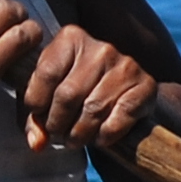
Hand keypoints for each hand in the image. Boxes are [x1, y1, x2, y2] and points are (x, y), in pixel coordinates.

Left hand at [15, 20, 155, 153]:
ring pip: (92, 111)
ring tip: (75, 139)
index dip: (37, 104)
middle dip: (57, 124)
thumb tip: (37, 143)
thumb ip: (35, 116)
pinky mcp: (146, 86)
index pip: (46, 74)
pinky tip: (99, 137)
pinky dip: (104, 137)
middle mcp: (101, 48)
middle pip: (68, 95)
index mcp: (72, 38)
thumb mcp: (49, 94)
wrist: (122, 96)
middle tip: (58, 134)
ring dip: (79, 134)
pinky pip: (117, 121)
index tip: (40, 115)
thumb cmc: (77, 94)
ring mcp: (126, 65)